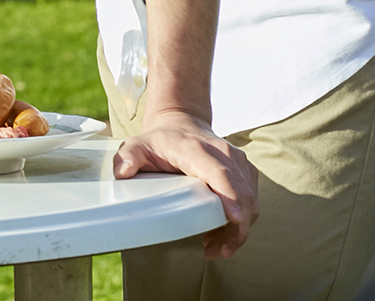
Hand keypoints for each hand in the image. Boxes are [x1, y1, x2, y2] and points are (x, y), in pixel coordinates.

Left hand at [113, 108, 258, 256]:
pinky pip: (250, 199)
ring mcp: (238, 162)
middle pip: (241, 193)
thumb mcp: (136, 144)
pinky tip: (222, 235)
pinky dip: (241, 221)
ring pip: (250, 200)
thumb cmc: (160, 140)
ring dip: (239, 229)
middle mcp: (224, 153)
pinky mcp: (245, 172)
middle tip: (220, 252)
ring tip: (217, 249)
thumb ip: (127, 156)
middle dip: (237, 227)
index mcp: (197, 149)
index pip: (220, 174)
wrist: (182, 123)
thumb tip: (123, 172)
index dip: (231, 197)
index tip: (235, 219)